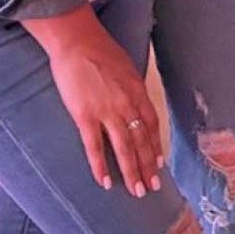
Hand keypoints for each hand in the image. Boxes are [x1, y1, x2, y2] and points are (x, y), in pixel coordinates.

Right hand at [25, 6, 164, 196]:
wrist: (77, 42)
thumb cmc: (100, 51)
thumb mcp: (126, 69)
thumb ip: (131, 89)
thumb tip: (133, 105)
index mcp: (138, 92)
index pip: (151, 125)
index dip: (154, 146)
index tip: (158, 163)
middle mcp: (127, 104)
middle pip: (141, 141)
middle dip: (147, 166)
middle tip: (152, 187)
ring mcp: (107, 111)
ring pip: (124, 148)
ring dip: (131, 171)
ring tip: (136, 191)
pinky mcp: (85, 116)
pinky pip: (94, 146)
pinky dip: (100, 166)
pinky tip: (104, 181)